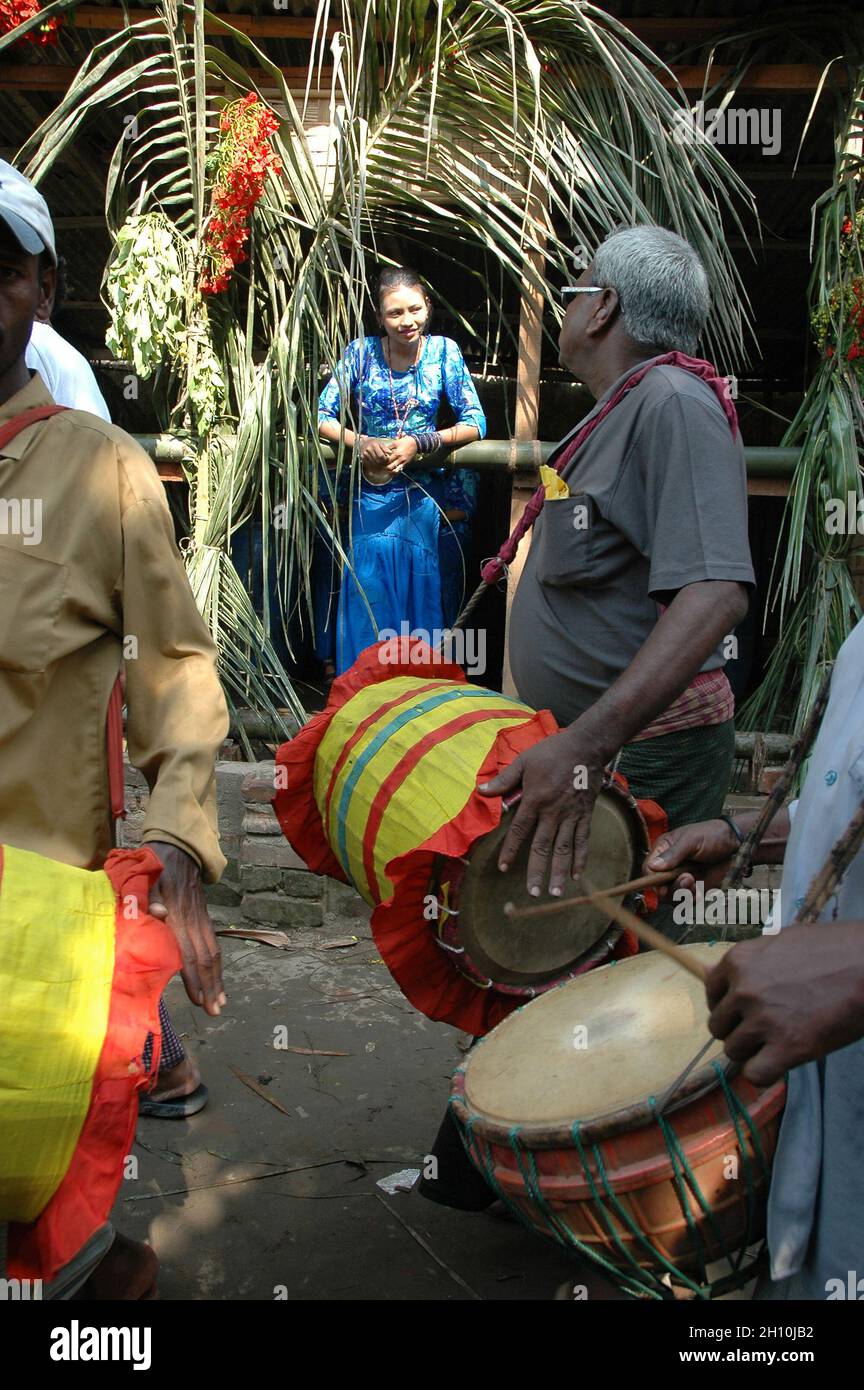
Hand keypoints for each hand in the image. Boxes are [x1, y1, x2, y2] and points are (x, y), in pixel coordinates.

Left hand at [146, 841, 225, 1016]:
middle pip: (206, 959)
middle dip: (210, 986)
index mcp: (178, 916)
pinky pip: (214, 946)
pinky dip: (217, 966)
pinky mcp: (203, 919)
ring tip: (221, 1002)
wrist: (177, 850)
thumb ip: (150, 896)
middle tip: (215, 1011)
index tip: (197, 999)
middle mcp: (193, 921)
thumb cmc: (154, 868)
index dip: (193, 977)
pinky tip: (218, 980)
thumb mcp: (146, 878)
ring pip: (213, 954)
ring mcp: (201, 920)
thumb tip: (156, 914)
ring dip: (217, 979)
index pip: (188, 952)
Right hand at [359, 436, 393, 464]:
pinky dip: (373, 465)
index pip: (381, 456)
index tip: (387, 459)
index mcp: (374, 445)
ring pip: (373, 463)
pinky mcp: (362, 457)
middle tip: (385, 462)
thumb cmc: (373, 442)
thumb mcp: (380, 443)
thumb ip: (385, 448)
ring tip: (381, 463)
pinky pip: (369, 463)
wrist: (363, 442)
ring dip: (378, 464)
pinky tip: (376, 464)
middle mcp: (369, 450)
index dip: (385, 459)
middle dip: (382, 462)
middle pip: (377, 460)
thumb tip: (390, 453)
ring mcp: (365, 454)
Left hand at [385, 435, 418, 471]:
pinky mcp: (406, 463)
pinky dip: (395, 471)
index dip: (382, 461)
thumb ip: (389, 447)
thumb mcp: (396, 442)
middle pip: (390, 466)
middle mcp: (399, 458)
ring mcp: (403, 461)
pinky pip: (400, 469)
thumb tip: (383, 451)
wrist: (416, 444)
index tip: (380, 460)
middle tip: (382, 466)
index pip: (387, 459)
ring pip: (395, 470)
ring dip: (390, 470)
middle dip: (385, 467)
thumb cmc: (405, 442)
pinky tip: (392, 471)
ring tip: (387, 469)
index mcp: (396, 452)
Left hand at [477, 729, 605, 895]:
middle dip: (537, 871)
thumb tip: (481, 791)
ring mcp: (571, 815)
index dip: (511, 850)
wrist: (586, 746)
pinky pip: (582, 840)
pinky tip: (576, 875)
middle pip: (542, 846)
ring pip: (564, 849)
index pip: (519, 830)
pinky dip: (580, 858)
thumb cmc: (552, 752)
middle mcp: (553, 812)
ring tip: (554, 893)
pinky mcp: (585, 814)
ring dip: (559, 872)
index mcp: (535, 800)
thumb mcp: (524, 762)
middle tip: (533, 893)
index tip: (504, 868)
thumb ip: (504, 780)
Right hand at [644, 818, 738, 893]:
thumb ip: (672, 854)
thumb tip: (653, 866)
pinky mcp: (694, 889)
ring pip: (671, 896)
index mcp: (663, 851)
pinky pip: (686, 902)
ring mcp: (681, 879)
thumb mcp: (691, 840)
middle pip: (657, 886)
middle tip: (688, 879)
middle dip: (671, 887)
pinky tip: (700, 889)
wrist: (737, 846)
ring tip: (695, 881)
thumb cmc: (712, 835)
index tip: (662, 883)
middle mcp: (669, 867)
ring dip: (682, 893)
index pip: (648, 869)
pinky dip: (692, 899)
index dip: (652, 879)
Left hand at [705, 922, 863, 1085]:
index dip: (728, 1006)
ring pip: (733, 1051)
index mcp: (738, 960)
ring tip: (778, 1043)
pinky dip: (765, 1074)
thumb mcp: (781, 942)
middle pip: (718, 1026)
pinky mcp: (788, 1047)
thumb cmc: (833, 949)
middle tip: (765, 1030)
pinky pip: (755, 1074)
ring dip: (753, 1052)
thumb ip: (750, 963)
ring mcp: (763, 1020)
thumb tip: (718, 977)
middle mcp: (743, 990)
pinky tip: (781, 1063)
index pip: (711, 993)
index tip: (744, 1012)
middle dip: (739, 1030)